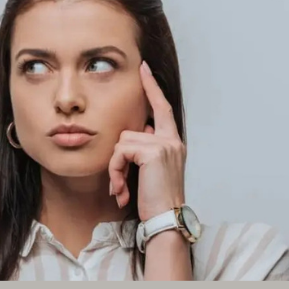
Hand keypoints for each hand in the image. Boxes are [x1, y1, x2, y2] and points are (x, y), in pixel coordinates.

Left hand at [108, 60, 186, 221]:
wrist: (165, 220)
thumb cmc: (156, 201)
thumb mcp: (153, 171)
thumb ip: (147, 150)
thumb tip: (136, 136)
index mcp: (173, 143)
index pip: (162, 108)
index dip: (151, 87)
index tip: (143, 68)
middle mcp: (172, 140)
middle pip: (132, 130)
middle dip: (118, 159)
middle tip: (118, 184)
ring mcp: (164, 144)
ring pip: (122, 142)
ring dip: (116, 168)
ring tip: (122, 190)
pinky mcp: (154, 152)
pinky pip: (121, 152)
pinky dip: (116, 171)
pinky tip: (121, 190)